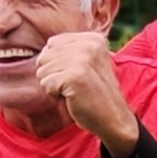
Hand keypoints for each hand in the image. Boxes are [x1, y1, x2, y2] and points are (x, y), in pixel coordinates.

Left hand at [33, 30, 137, 153]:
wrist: (113, 118)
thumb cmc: (95, 93)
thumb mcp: (89, 62)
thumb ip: (71, 50)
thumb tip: (44, 49)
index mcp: (93, 39)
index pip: (52, 43)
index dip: (57, 62)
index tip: (77, 74)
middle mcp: (89, 45)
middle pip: (45, 56)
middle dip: (54, 74)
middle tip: (75, 84)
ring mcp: (82, 60)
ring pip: (42, 70)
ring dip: (54, 85)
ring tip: (74, 90)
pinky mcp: (74, 76)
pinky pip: (46, 84)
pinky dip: (55, 95)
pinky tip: (72, 97)